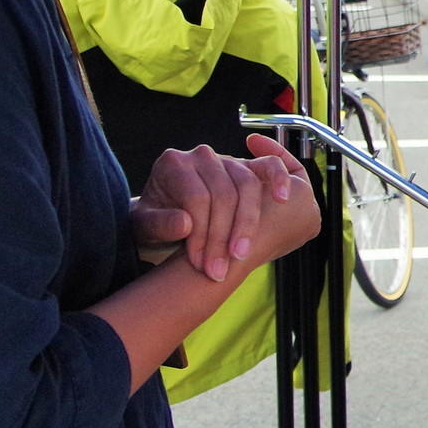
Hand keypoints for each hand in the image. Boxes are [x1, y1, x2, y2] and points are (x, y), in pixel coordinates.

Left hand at [131, 136, 312, 282]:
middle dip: (222, 237)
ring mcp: (227, 159)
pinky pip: (267, 167)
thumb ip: (160, 224)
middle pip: (223, 195)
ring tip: (240, 255)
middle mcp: (201, 156)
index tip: (200, 265)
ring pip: (247, 187)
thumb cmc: (155, 220)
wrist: (165, 213)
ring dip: (247, 224)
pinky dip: (277, 180)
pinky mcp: (246, 167)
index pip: (197, 199)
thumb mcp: (146, 226)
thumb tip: (184, 224)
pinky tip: (282, 198)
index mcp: (174, 164)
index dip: (201, 234)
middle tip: (218, 271)